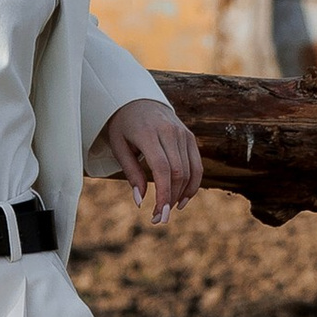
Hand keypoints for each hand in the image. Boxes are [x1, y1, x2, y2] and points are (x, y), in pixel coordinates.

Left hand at [105, 101, 202, 226]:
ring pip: (190, 171)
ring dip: (181, 195)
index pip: (162, 169)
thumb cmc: (123, 125)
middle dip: (171, 199)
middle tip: (159, 218)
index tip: (158, 216)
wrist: (138, 98)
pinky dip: (193, 184)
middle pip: (178, 172)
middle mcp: (169, 131)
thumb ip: (131, 173)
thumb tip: (141, 201)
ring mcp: (182, 133)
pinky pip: (196, 165)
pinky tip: (183, 199)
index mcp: (148, 133)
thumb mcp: (119, 147)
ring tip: (168, 209)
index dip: (164, 195)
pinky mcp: (190, 136)